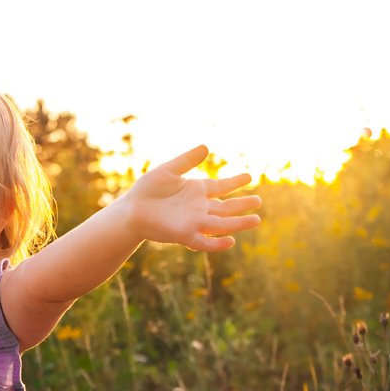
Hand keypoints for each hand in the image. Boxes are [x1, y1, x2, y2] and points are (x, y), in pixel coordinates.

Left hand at [118, 145, 260, 250]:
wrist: (130, 210)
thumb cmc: (147, 191)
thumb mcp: (168, 170)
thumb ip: (187, 160)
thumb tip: (207, 147)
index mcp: (196, 191)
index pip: (221, 187)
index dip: (235, 182)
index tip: (249, 176)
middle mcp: (198, 207)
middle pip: (226, 207)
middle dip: (242, 204)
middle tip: (259, 201)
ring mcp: (193, 222)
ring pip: (221, 224)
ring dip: (238, 223)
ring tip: (256, 220)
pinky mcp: (184, 234)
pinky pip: (204, 241)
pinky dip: (217, 244)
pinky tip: (231, 241)